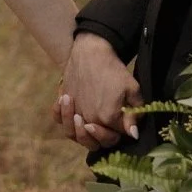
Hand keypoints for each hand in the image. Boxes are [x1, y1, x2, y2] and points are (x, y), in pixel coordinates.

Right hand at [53, 32, 140, 147]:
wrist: (91, 50)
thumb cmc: (114, 69)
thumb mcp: (132, 89)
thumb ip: (135, 114)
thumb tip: (133, 135)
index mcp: (107, 118)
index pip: (115, 137)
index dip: (122, 132)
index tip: (124, 121)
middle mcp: (88, 118)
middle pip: (94, 141)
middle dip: (102, 136)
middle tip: (105, 124)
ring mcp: (74, 111)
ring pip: (74, 134)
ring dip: (80, 132)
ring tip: (86, 121)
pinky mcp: (63, 100)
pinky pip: (57, 116)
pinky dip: (61, 117)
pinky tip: (68, 113)